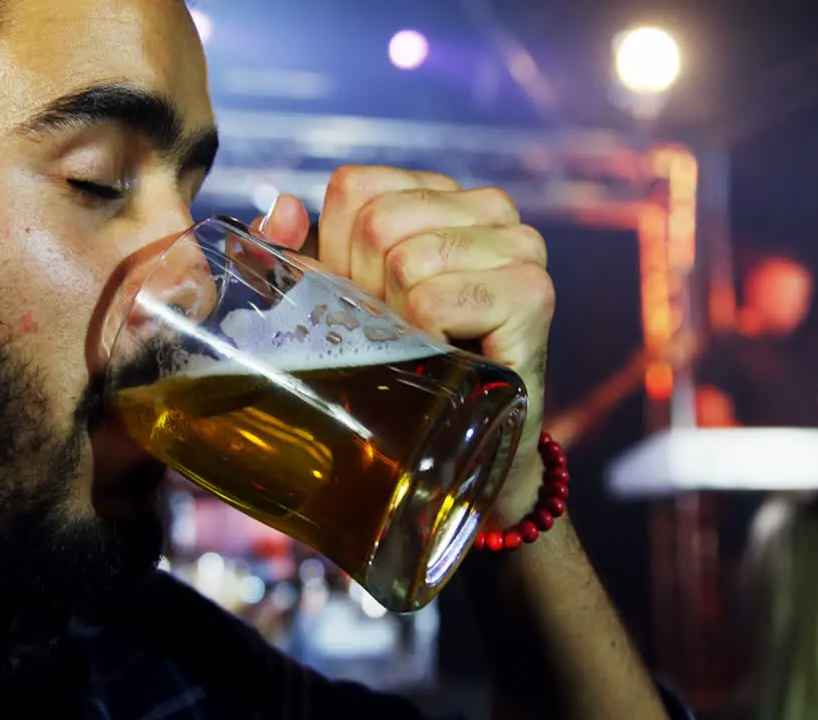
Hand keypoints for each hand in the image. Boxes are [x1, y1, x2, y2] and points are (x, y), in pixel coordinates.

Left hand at [256, 167, 552, 522]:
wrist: (467, 443)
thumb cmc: (404, 362)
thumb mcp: (340, 300)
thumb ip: (302, 252)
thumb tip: (286, 208)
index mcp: (441, 193)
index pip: (355, 188)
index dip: (338, 253)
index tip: (367, 301)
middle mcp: (489, 206)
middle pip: (377, 224)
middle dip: (366, 291)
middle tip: (398, 334)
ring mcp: (520, 245)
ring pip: (404, 263)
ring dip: (396, 322)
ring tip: (423, 347)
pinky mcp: (531, 292)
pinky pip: (433, 303)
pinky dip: (423, 342)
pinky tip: (447, 359)